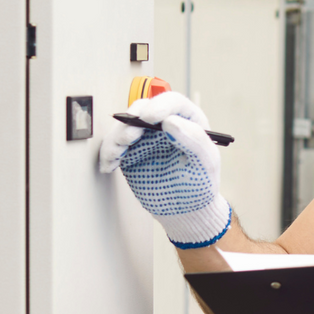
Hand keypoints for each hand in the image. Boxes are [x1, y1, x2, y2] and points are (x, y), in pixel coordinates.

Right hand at [98, 91, 231, 248]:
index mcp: (188, 121)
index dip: (160, 106)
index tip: (151, 117)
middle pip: (143, 109)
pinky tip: (109, 164)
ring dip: (117, 137)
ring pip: (124, 126)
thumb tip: (170, 120)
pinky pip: (114, 147)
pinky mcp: (131, 153)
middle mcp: (164, 125)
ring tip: (118, 152)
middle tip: (130, 136)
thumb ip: (194, 139)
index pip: (173, 103)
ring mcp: (145, 138)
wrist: (186, 210)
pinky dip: (108, 153)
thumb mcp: (206, 162)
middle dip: (132, 120)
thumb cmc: (201, 184)